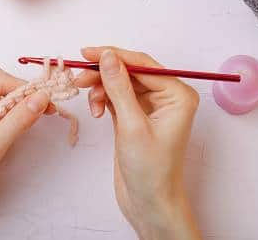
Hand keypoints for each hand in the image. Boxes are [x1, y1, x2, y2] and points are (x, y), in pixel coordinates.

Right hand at [76, 47, 201, 239]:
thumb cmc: (150, 170)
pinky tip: (97, 110)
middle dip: (103, 73)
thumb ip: (118, 88)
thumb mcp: (132, 125)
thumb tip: (107, 57)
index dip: (114, 56)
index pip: (142, 64)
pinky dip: (103, 99)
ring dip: (101, 88)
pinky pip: (116, 96)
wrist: (149, 203)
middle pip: (130, 71)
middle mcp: (167, 96)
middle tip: (79, 77)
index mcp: (178, 95)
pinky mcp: (135, 115)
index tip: (87, 53)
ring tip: (88, 100)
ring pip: (120, 82)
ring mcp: (151, 106)